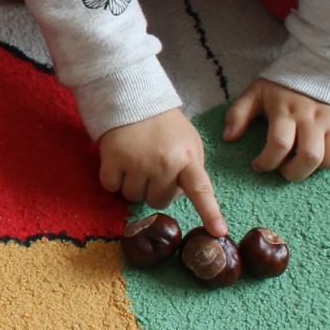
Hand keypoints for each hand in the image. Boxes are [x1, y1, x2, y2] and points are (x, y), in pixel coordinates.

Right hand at [99, 108, 226, 236]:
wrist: (133, 97)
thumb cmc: (165, 126)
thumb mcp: (189, 143)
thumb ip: (192, 170)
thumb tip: (184, 196)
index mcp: (187, 159)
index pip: (201, 190)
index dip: (210, 213)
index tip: (219, 232)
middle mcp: (163, 163)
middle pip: (158, 202)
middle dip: (153, 190)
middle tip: (150, 168)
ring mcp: (137, 162)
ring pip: (132, 197)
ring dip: (132, 184)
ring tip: (134, 161)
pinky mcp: (112, 158)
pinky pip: (111, 187)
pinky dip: (112, 179)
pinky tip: (117, 161)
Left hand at [225, 78, 329, 181]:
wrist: (319, 64)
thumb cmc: (283, 84)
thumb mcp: (255, 92)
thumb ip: (238, 114)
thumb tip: (228, 138)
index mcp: (287, 111)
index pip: (279, 145)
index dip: (266, 162)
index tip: (257, 166)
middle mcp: (313, 118)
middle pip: (310, 157)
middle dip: (294, 173)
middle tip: (284, 169)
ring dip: (318, 168)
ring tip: (304, 160)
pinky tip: (327, 153)